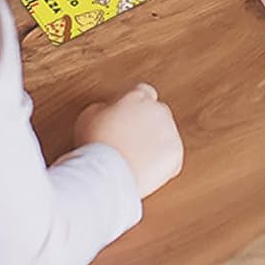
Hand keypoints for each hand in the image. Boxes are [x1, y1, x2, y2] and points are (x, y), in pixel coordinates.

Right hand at [74, 83, 183, 199]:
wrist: (108, 173)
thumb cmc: (96, 145)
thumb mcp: (89, 116)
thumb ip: (104, 107)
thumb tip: (108, 111)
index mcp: (137, 97)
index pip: (143, 91)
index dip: (134, 105)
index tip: (128, 116)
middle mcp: (157, 110)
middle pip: (157, 112)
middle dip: (146, 123)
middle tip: (130, 140)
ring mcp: (169, 131)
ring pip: (165, 135)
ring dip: (155, 143)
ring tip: (134, 158)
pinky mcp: (175, 154)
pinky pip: (172, 158)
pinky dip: (162, 164)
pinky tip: (144, 169)